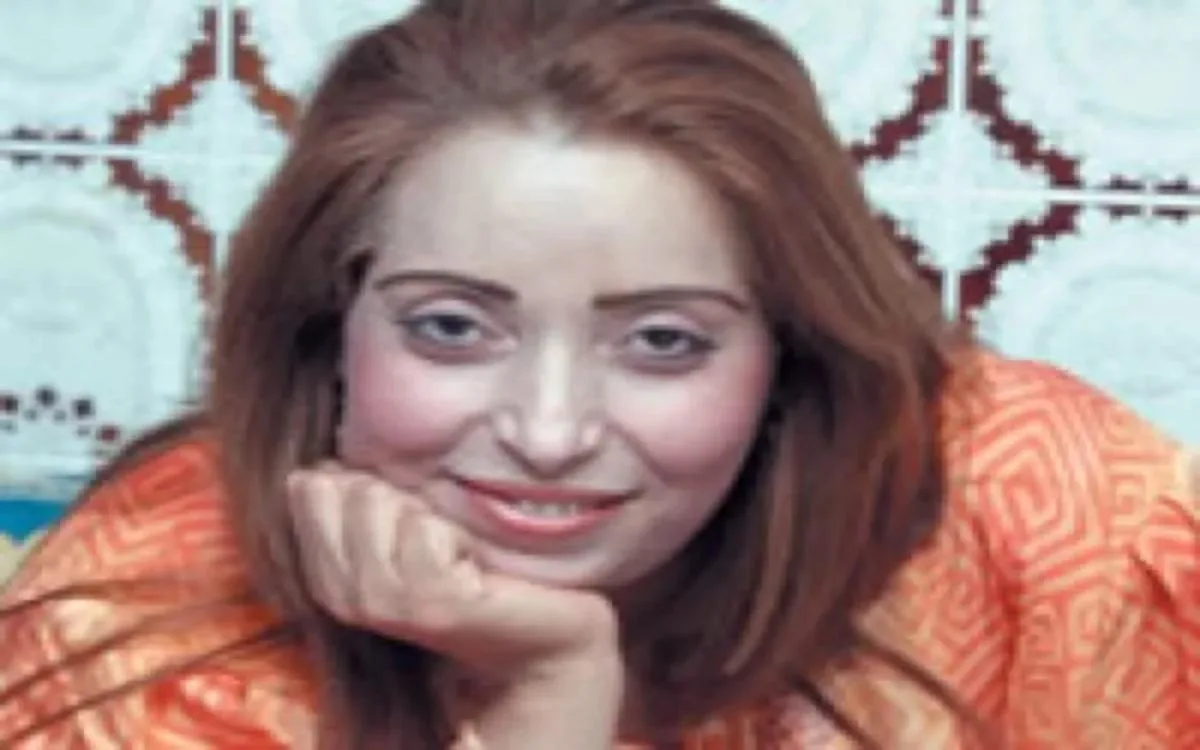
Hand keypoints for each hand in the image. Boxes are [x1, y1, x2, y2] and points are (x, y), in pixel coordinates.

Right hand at [286, 461, 620, 682]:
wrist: (540, 635)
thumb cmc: (478, 570)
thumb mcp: (407, 530)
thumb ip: (360, 503)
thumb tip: (322, 468)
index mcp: (329, 574)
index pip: (307, 488)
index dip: (362, 475)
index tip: (406, 504)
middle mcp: (345, 595)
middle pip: (341, 489)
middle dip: (396, 489)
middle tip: (439, 530)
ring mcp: (384, 603)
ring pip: (377, 503)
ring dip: (428, 509)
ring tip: (457, 544)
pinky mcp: (430, 606)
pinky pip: (425, 530)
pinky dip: (456, 530)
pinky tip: (474, 557)